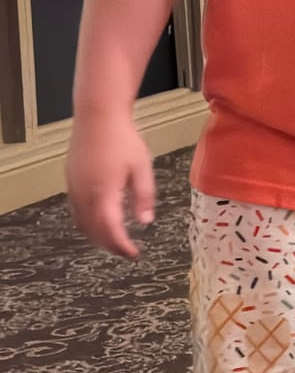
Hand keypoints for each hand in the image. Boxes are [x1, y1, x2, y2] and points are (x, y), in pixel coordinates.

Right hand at [67, 113, 156, 257]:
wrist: (97, 118)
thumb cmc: (122, 140)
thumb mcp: (142, 168)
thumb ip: (144, 196)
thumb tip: (145, 221)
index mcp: (103, 193)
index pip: (110, 230)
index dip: (121, 246)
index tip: (133, 254)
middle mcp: (84, 194)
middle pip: (94, 231)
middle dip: (110, 245)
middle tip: (127, 252)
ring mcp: (74, 188)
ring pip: (82, 223)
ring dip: (98, 236)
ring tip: (116, 241)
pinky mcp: (71, 182)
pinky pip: (77, 211)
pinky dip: (89, 223)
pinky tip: (101, 222)